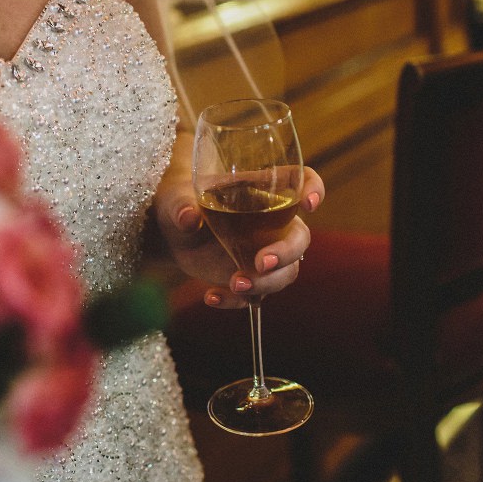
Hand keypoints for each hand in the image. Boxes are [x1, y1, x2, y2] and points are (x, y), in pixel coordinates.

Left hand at [154, 165, 324, 309]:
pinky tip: (211, 296)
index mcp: (260, 189)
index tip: (308, 203)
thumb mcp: (175, 200)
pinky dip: (236, 300)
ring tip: (234, 284)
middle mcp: (271, 221)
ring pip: (286, 272)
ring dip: (266, 283)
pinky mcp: (250, 277)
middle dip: (286, 253)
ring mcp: (264, 251)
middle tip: (261, 264)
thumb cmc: (178, 203)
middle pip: (299, 238)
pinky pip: (256, 295)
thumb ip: (181, 206)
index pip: (299, 181)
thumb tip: (188, 218)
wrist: (169, 235)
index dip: (313, 188)